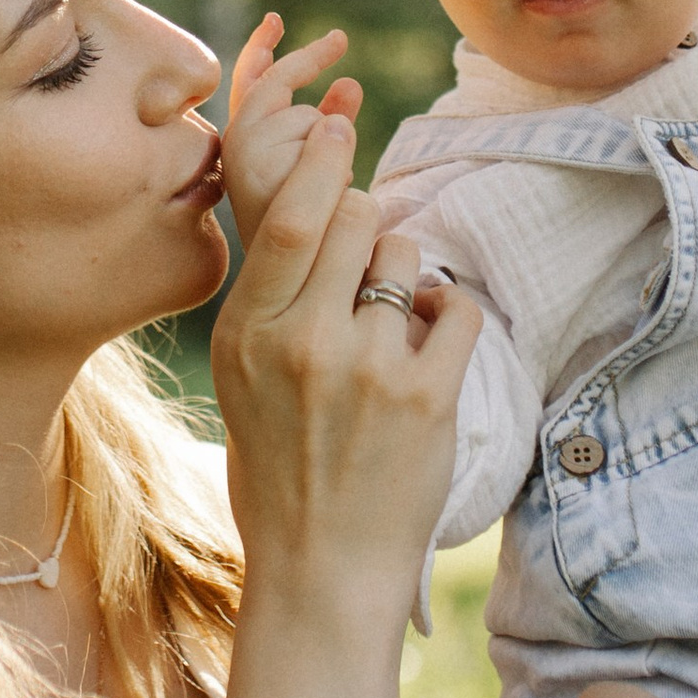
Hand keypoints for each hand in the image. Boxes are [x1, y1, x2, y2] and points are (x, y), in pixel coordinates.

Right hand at [211, 108, 478, 625]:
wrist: (322, 570)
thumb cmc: (280, 471)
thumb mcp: (244, 381)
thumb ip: (273, 302)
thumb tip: (314, 216)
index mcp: (250, 334)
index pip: (287, 219)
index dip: (318, 160)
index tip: (335, 126)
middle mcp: (304, 343)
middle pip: (351, 219)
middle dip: (366, 218)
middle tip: (367, 248)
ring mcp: (367, 369)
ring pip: (404, 257)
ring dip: (405, 274)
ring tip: (393, 322)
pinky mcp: (426, 398)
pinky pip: (453, 308)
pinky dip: (446, 314)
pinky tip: (428, 344)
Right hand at [222, 13, 363, 250]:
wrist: (320, 284)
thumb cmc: (327, 235)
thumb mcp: (330, 170)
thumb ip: (333, 125)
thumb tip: (350, 84)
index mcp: (247, 151)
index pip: (250, 86)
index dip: (262, 50)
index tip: (276, 19)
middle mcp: (235, 150)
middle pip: (277, 88)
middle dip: (310, 88)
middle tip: (339, 48)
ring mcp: (243, 157)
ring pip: (305, 114)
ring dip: (328, 145)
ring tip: (325, 191)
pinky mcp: (258, 166)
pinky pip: (315, 131)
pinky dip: (333, 154)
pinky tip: (328, 186)